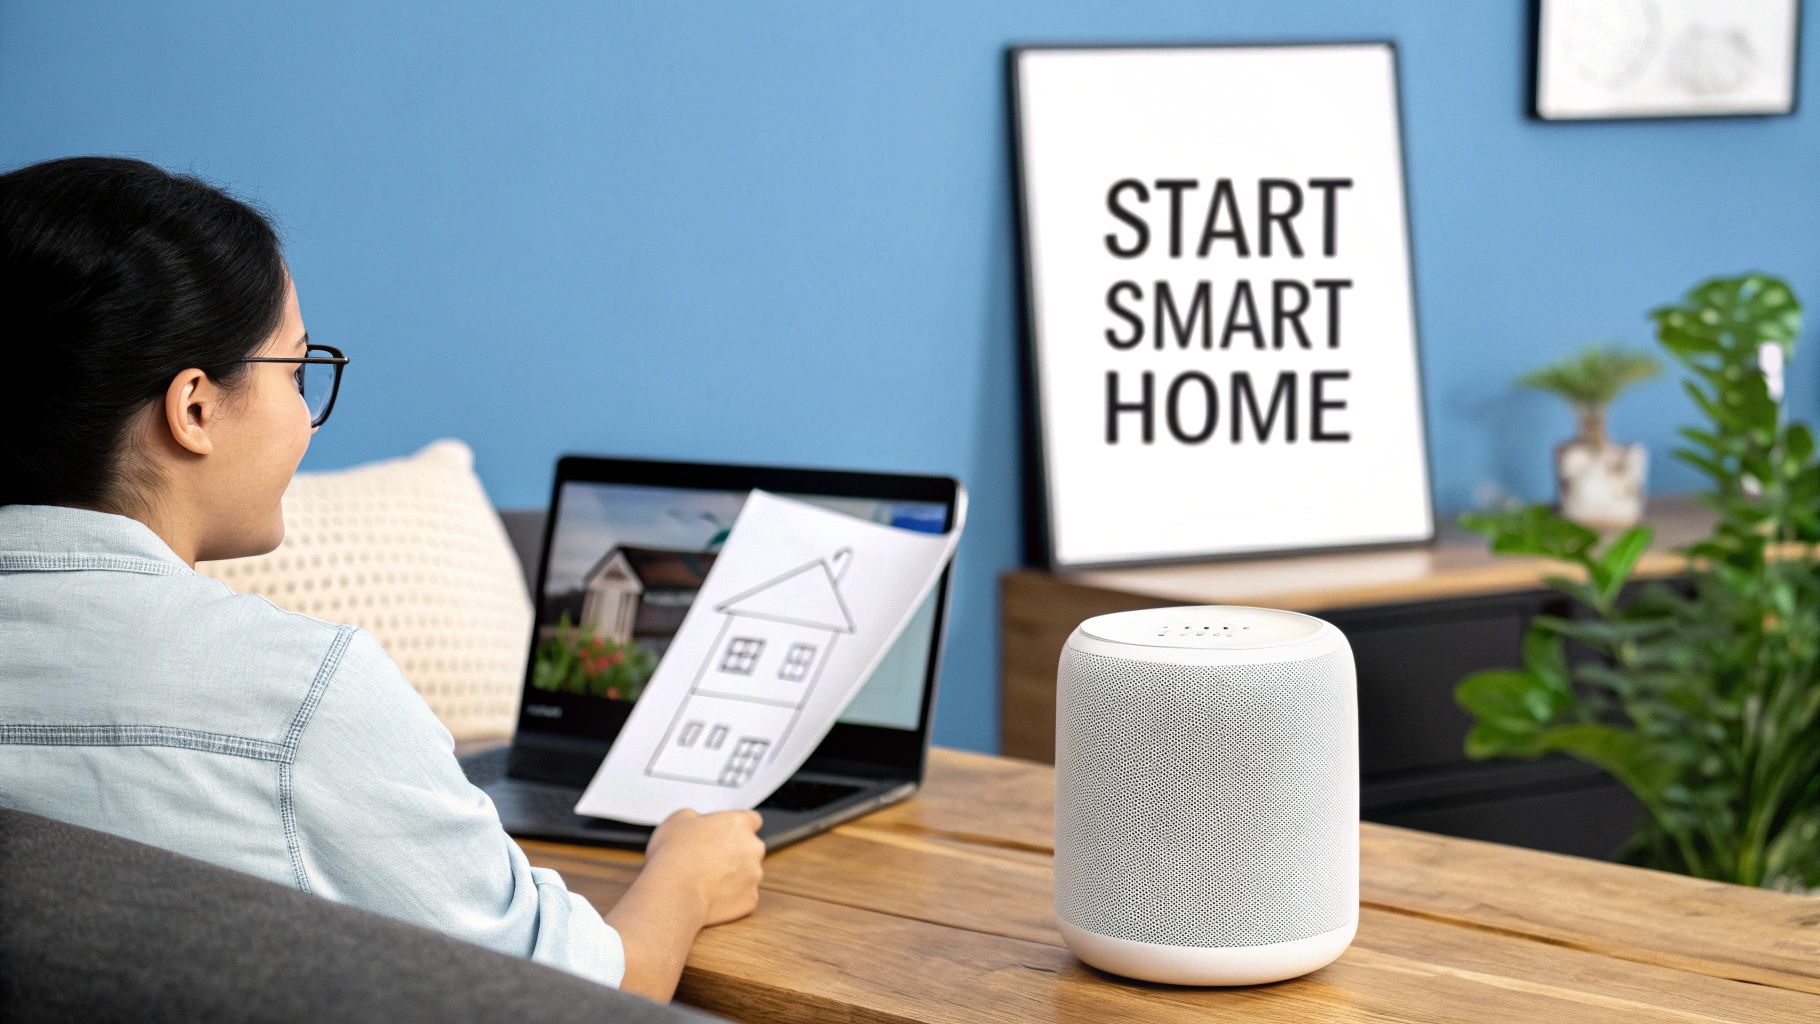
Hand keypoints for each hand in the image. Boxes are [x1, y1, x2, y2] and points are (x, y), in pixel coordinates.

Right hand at [645, 807, 764, 925]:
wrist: (675, 892)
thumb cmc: (674, 854)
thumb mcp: (678, 819)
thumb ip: (696, 818)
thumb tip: (696, 823)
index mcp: (738, 823)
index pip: (751, 820)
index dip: (737, 828)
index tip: (725, 835)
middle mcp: (753, 847)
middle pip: (750, 849)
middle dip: (734, 854)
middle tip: (709, 861)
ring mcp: (754, 875)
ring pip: (747, 875)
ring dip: (732, 877)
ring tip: (705, 882)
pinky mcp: (750, 899)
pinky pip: (742, 897)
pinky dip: (730, 898)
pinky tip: (709, 897)